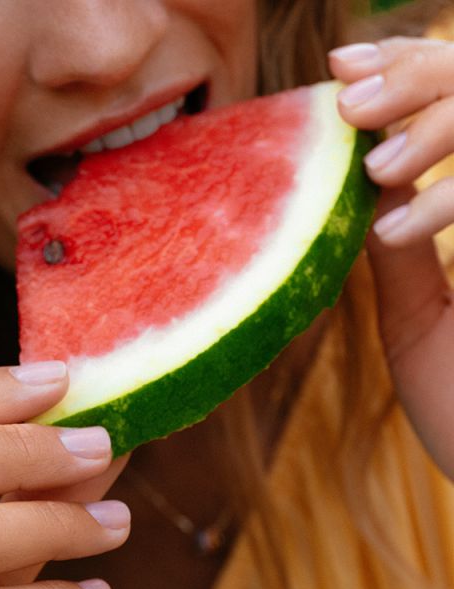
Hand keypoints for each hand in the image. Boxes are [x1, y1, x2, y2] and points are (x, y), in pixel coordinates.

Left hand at [330, 36, 453, 478]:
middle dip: (418, 77)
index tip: (342, 71)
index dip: (409, 68)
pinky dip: (452, 198)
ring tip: (371, 165)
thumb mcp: (419, 323)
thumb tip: (355, 196)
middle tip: (349, 101)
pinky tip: (398, 229)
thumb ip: (401, 256)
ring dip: (439, 123)